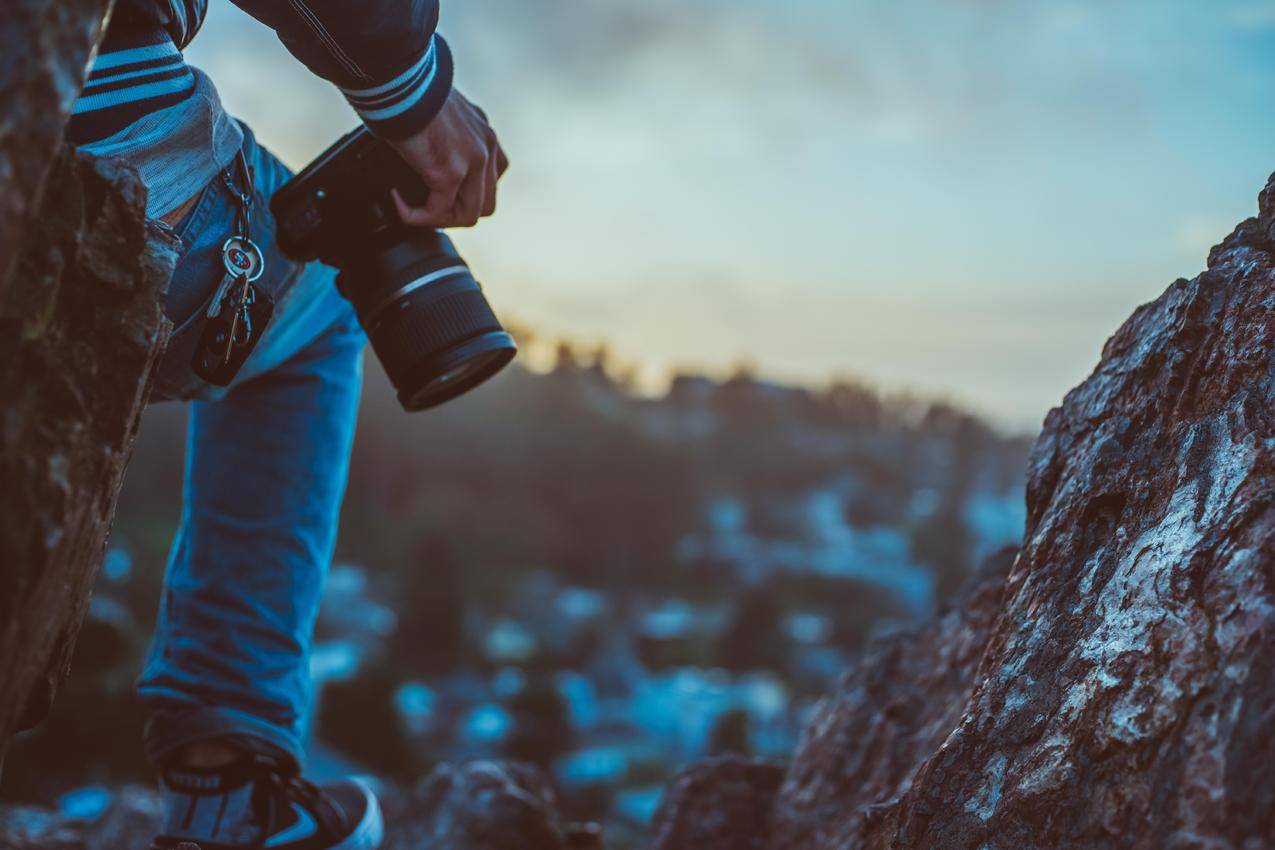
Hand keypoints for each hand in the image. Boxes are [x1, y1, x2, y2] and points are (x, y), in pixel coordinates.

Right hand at [386, 88, 508, 228]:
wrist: (397, 79)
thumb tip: (426, 153)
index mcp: (485, 131)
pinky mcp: (450, 171)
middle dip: (456, 212)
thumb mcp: (436, 112)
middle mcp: (487, 145)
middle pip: (486, 203)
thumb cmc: (406, 90)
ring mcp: (473, 160)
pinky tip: (398, 202)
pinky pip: (437, 212)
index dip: (469, 194)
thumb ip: (443, 134)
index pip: (493, 177)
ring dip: (439, 219)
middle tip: (426, 208)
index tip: (442, 194)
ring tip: (413, 210)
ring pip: (468, 215)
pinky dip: (416, 215)